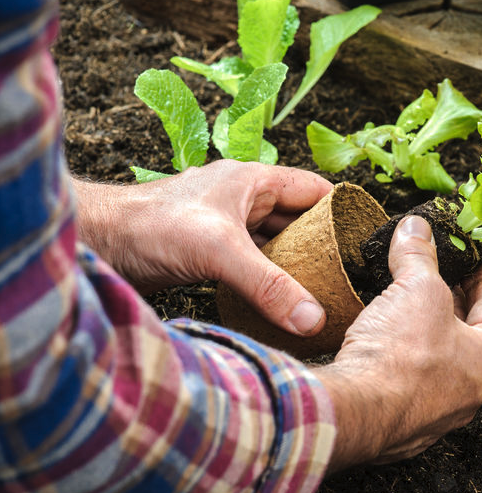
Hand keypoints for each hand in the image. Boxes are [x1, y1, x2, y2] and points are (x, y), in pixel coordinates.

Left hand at [72, 160, 332, 335]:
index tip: (364, 240)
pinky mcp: (209, 251)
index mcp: (253, 181)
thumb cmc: (151, 226)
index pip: (314, 190)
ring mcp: (225, 225)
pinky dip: (268, 278)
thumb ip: (269, 286)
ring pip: (274, 243)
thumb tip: (314, 318)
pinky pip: (252, 262)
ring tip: (322, 292)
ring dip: (294, 264)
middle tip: (347, 276)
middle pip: (298, 219)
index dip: (342, 210)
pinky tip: (280, 300)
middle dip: (321, 244)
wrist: (98, 242)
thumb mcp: (220, 252)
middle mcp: (243, 199)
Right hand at [315, 216, 481, 470]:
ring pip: (439, 358)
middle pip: (469, 332)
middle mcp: (471, 391)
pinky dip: (402, 354)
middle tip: (438, 272)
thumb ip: (419, 254)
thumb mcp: (416, 288)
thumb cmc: (400, 358)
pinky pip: (410, 378)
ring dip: (425, 327)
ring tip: (407, 298)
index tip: (472, 256)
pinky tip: (384, 336)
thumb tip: (416, 229)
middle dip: (452, 298)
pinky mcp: (404, 420)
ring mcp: (437, 411)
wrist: (355, 412)